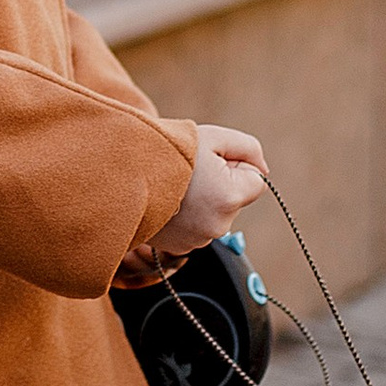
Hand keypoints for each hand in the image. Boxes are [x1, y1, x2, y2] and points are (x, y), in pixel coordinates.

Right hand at [124, 124, 267, 276]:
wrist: (122, 172)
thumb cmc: (169, 151)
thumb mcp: (214, 137)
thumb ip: (249, 150)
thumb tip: (263, 170)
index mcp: (229, 198)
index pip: (255, 182)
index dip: (235, 166)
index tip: (210, 161)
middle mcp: (217, 226)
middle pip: (235, 199)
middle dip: (220, 185)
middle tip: (190, 173)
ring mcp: (197, 241)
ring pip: (215, 213)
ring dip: (203, 200)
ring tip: (176, 186)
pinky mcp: (180, 247)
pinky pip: (197, 227)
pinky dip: (186, 215)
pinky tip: (169, 202)